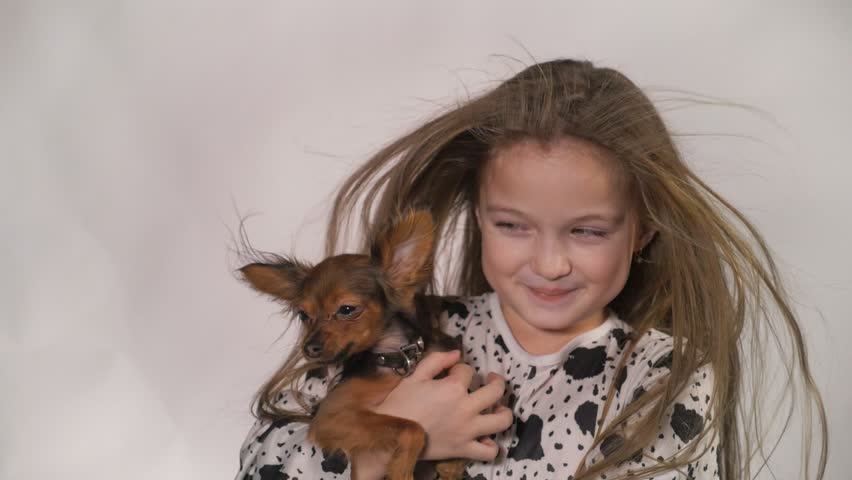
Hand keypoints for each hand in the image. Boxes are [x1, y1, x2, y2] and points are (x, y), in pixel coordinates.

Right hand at [373, 350, 513, 461]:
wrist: (389, 436)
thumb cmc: (399, 404)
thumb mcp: (414, 376)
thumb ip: (436, 360)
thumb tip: (456, 353)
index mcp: (452, 388)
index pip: (467, 371)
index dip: (460, 369)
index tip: (452, 373)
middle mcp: (465, 408)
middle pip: (496, 391)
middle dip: (496, 381)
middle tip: (491, 380)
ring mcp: (467, 430)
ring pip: (502, 421)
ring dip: (504, 412)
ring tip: (498, 408)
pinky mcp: (463, 449)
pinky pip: (489, 452)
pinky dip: (491, 445)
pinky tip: (485, 437)